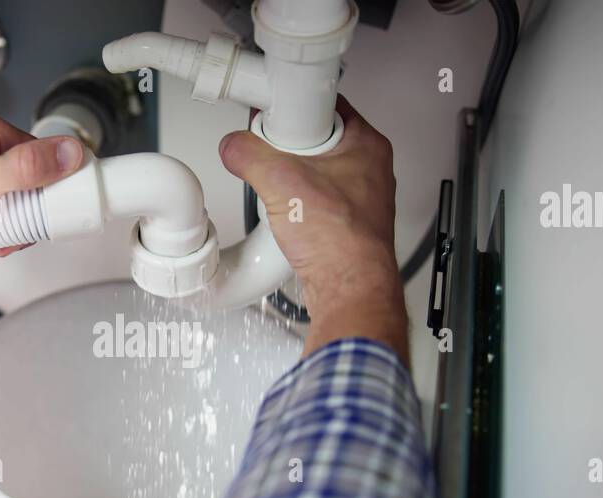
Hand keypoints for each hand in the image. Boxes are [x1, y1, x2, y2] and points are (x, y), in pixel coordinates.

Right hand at [218, 96, 407, 364]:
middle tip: (269, 155)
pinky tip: (284, 215)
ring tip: (275, 189)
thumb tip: (234, 146)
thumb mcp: (281, 181)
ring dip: (289, 179)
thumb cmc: (341, 241)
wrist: (350, 289)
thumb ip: (249, 154)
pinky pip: (314, 201)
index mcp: (367, 144)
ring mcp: (358, 197)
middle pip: (315, 138)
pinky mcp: (345, 222)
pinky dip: (296, 205)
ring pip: (314, 171)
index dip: (294, 104)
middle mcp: (368, 169)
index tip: (271, 113)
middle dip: (286, 146)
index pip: (326, 103)